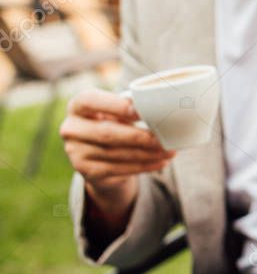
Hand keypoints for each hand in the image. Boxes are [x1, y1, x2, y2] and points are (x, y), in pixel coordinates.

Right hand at [60, 88, 174, 216]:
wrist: (100, 155)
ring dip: (147, 153)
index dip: (114, 105)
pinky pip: (119, 169)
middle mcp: (71, 128)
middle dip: (138, 136)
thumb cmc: (115, 122)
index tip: (139, 110)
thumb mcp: (118, 111)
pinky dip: (144, 166)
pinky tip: (161, 162)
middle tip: (163, 138)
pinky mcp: (87, 172)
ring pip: (116, 153)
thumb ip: (131, 106)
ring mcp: (76, 152)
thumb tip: (163, 106)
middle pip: (106, 133)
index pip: (90, 100)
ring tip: (169, 151)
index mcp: (77, 106)